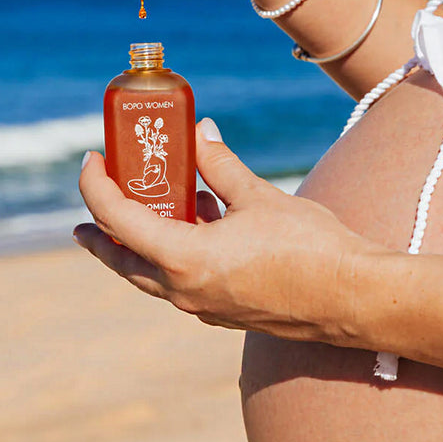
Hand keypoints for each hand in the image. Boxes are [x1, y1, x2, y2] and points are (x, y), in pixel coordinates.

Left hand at [73, 118, 383, 343]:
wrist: (355, 299)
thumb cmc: (310, 248)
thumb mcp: (258, 197)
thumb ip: (221, 165)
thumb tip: (201, 132)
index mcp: (183, 259)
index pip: (116, 220)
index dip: (96, 186)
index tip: (92, 159)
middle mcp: (184, 290)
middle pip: (122, 259)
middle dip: (99, 233)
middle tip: (87, 211)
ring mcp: (203, 305)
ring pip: (150, 274)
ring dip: (137, 243)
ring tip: (140, 209)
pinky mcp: (224, 309)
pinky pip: (180, 280)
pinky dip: (172, 252)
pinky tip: (196, 222)